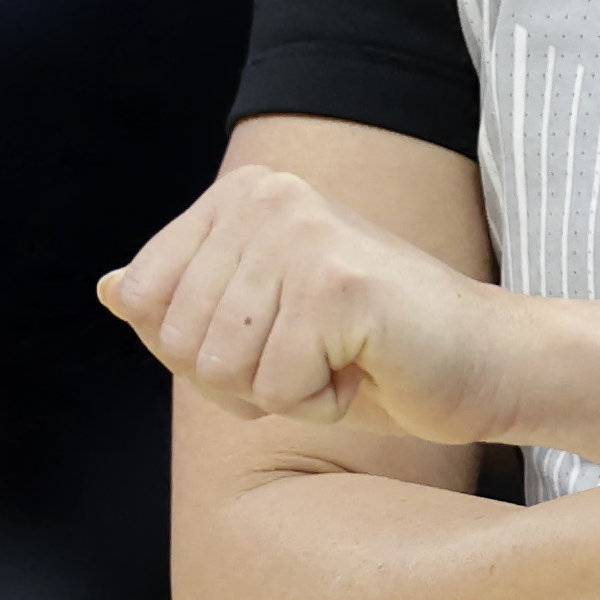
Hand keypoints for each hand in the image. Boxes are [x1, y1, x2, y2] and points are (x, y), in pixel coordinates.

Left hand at [100, 160, 529, 443]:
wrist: (489, 363)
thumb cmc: (374, 351)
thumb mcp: (261, 324)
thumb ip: (184, 303)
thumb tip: (110, 289)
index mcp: (244, 193)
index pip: (141, 297)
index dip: (195, 350)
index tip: (270, 337)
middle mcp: (268, 196)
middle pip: (175, 338)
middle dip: (238, 378)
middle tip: (313, 356)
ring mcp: (304, 235)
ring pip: (220, 369)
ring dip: (281, 393)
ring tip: (341, 360)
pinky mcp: (338, 285)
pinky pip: (277, 388)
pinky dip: (321, 406)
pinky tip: (366, 371)